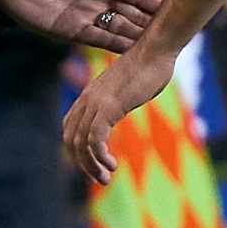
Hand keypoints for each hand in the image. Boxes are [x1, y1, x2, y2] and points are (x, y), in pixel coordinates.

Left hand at [0, 0, 159, 52]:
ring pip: (120, 27)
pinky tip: (135, 51)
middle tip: (176, 32)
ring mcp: (86, 14)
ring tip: (160, 45)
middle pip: (132, 12)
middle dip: (151, 21)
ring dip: (138, 35)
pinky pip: (99, 39)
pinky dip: (117, 45)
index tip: (175, 6)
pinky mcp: (71, 31)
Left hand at [62, 45, 176, 184]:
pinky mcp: (108, 106)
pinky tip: (112, 162)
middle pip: (71, 137)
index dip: (76, 149)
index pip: (70, 126)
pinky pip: (94, 138)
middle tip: (97, 178)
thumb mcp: (129, 87)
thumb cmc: (149, 66)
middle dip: (81, 163)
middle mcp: (87, 98)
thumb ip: (121, 99)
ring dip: (90, 165)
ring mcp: (96, 102)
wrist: (156, 49)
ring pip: (80, 142)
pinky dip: (99, 155)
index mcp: (90, 94)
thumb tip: (127, 103)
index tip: (92, 164)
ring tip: (105, 177)